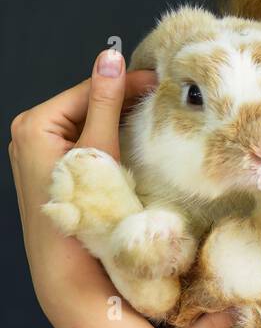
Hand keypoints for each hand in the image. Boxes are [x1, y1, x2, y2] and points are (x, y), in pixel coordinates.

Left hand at [8, 48, 158, 327]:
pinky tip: (134, 139)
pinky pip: (85, 142)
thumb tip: (111, 56)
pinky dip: (109, 138)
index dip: (126, 83)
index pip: (88, 89)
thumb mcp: (98, 149)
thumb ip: (105, 101)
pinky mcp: (52, 169)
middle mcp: (30, 135)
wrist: (70, 271)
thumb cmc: (83, 213)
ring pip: (89, 123)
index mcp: (34, 124)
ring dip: (119, 119)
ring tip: (153, 115)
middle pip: (88, 105)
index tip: (161, 79)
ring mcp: (39, 153)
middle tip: (163, 98)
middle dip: (124, 101)